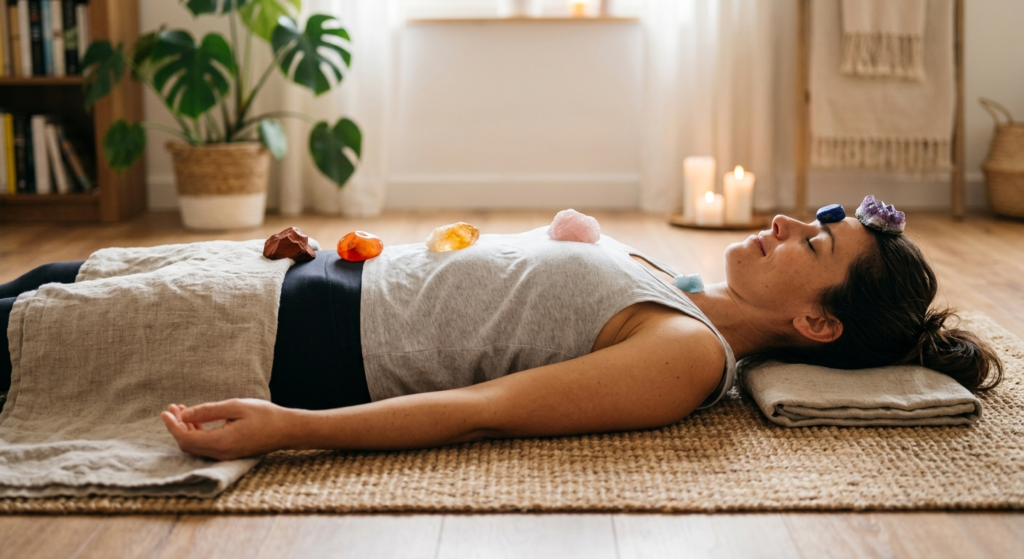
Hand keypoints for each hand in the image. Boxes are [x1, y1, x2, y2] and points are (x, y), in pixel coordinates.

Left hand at [160, 399, 291, 460]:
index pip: (186, 439)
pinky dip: (198, 433)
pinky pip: (206, 446)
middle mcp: (221, 454)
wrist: (288, 429)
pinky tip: (197, 420)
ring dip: (186, 429)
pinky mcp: (230, 453)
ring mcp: (225, 455)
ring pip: (196, 446)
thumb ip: (208, 411)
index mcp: (221, 442)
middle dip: (177, 426)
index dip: (172, 426)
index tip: (165, 412)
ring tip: (182, 410)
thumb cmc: (265, 415)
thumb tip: (184, 414)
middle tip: (172, 409)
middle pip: (188, 445)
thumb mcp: (235, 406)